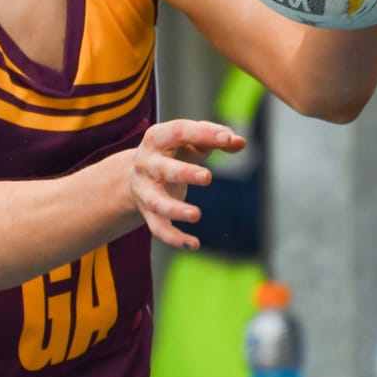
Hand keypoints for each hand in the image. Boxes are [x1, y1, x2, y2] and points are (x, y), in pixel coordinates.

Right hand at [128, 119, 244, 249]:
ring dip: (175, 209)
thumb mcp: (191, 142)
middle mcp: (146, 164)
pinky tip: (194, 244)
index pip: (178, 132)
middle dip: (183, 172)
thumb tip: (240, 142)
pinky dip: (174, 238)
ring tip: (196, 215)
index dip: (202, 133)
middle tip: (207, 177)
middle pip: (163, 168)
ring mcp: (145, 190)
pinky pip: (158, 228)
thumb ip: (215, 139)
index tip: (227, 139)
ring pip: (157, 202)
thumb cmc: (172, 153)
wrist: (136, 175)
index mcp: (157, 138)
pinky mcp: (148, 212)